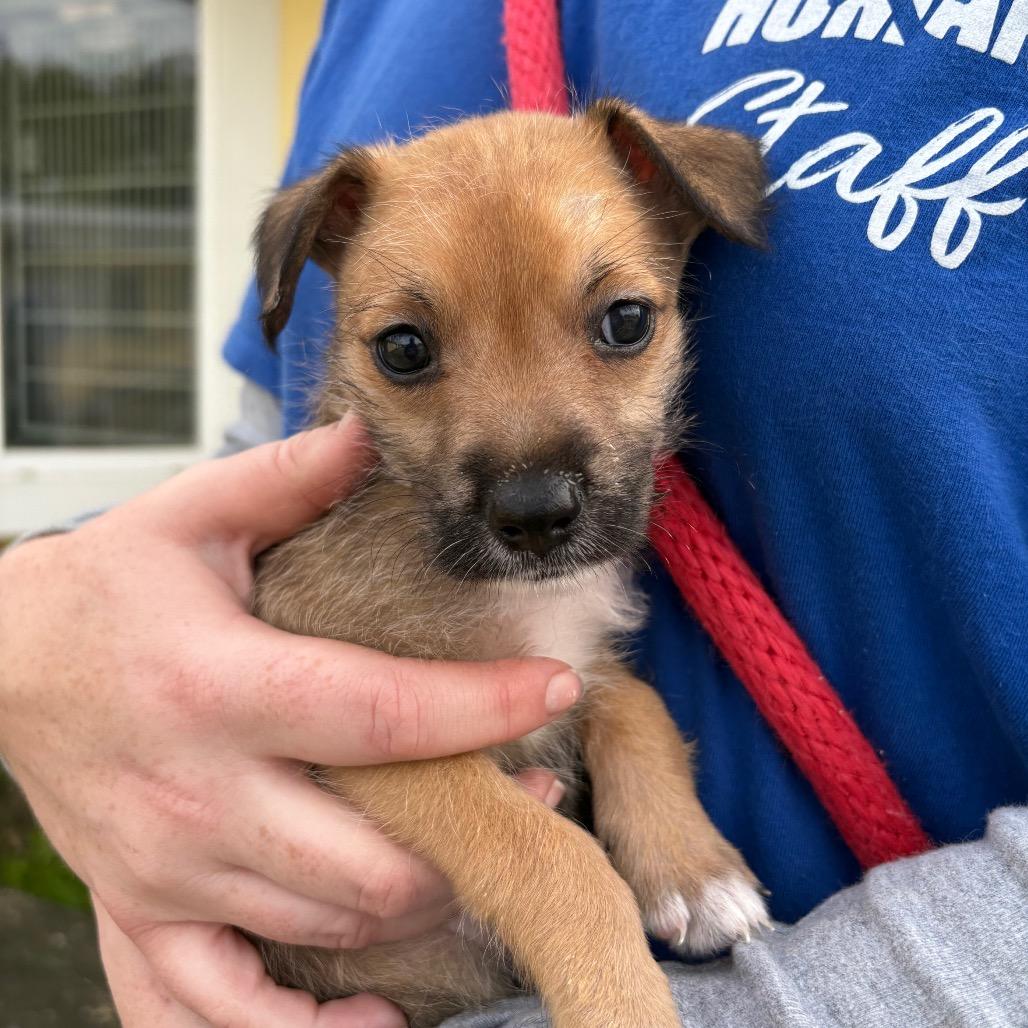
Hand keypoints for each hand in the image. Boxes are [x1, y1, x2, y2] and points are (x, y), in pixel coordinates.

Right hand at [0, 415, 578, 1025]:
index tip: (554, 689)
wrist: (0, 661)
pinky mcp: (143, 909)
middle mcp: (197, 791)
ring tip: (484, 847)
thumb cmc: (109, 585)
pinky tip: (379, 1020)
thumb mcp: (191, 513)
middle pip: (370, 851)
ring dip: (423, 899)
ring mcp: (167, 868)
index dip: (480, 706)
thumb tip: (373, 432)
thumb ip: (288, 478)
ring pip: (329, 923)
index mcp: (218, 684)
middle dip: (475, 826)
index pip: (378, 711)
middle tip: (535, 784)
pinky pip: (214, 1007)